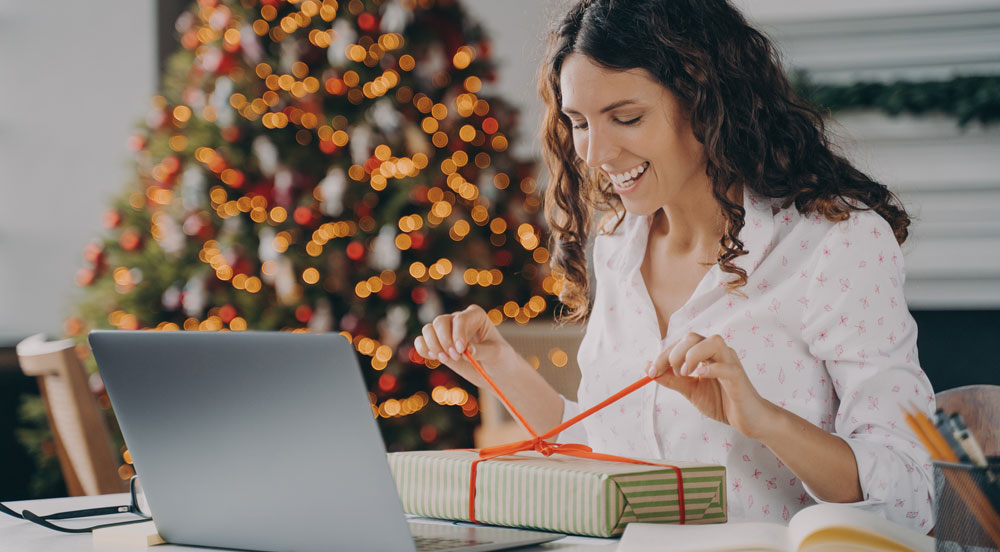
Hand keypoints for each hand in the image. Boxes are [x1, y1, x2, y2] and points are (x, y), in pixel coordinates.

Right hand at [413, 305, 510, 388]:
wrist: (494, 372)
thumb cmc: (500, 359)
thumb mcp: (497, 354)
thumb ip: (483, 351)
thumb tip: (467, 350)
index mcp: (475, 315)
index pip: (460, 319)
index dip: (458, 334)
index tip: (461, 350)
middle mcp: (459, 320)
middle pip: (440, 321)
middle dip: (444, 340)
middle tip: (455, 357)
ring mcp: (447, 332)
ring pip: (428, 329)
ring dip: (433, 345)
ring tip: (445, 359)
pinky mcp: (438, 345)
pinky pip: (421, 341)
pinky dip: (423, 349)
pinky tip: (433, 357)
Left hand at [646, 332, 775, 439]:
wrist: (748, 420)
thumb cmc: (722, 402)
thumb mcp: (690, 390)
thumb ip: (671, 379)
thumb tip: (648, 368)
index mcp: (706, 354)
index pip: (681, 343)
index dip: (663, 355)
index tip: (650, 371)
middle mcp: (719, 353)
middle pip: (694, 337)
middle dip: (674, 353)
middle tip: (669, 373)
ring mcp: (731, 362)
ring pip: (713, 342)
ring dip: (693, 355)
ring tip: (685, 374)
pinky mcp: (739, 377)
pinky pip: (726, 366)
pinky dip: (711, 369)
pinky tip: (700, 376)